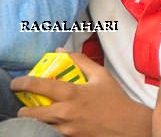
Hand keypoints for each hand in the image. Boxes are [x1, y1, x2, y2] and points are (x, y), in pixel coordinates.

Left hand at [11, 50, 150, 136]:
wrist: (125, 125)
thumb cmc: (114, 99)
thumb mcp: (101, 75)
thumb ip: (81, 61)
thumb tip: (61, 51)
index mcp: (72, 93)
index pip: (39, 86)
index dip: (22, 83)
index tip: (16, 83)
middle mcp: (64, 112)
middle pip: (29, 113)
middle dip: (24, 109)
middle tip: (27, 105)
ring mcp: (64, 128)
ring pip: (36, 126)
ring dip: (34, 120)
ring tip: (39, 115)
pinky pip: (48, 133)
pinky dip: (46, 128)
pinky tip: (53, 122)